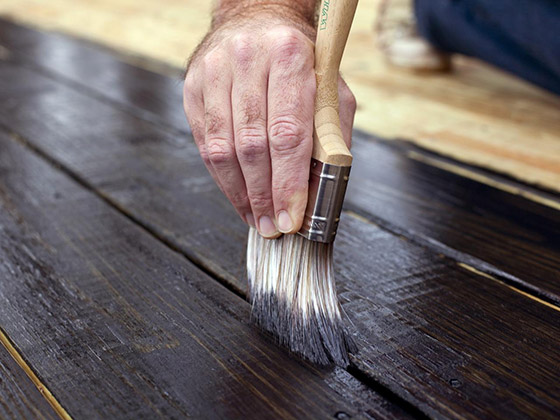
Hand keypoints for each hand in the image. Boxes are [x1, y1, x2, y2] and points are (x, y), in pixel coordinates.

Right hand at [184, 11, 355, 237]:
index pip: (287, 133)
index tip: (293, 216)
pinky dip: (222, 179)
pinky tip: (238, 197)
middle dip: (264, 195)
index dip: (289, 182)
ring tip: (257, 219)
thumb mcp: (331, 90)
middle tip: (275, 226)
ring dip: (241, 194)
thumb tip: (317, 192)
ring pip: (222, 148)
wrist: (257, 20)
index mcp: (288, 55)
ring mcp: (214, 73)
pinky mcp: (193, 87)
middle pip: (253, 145)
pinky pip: (205, 144)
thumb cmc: (302, 61)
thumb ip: (331, 137)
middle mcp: (246, 59)